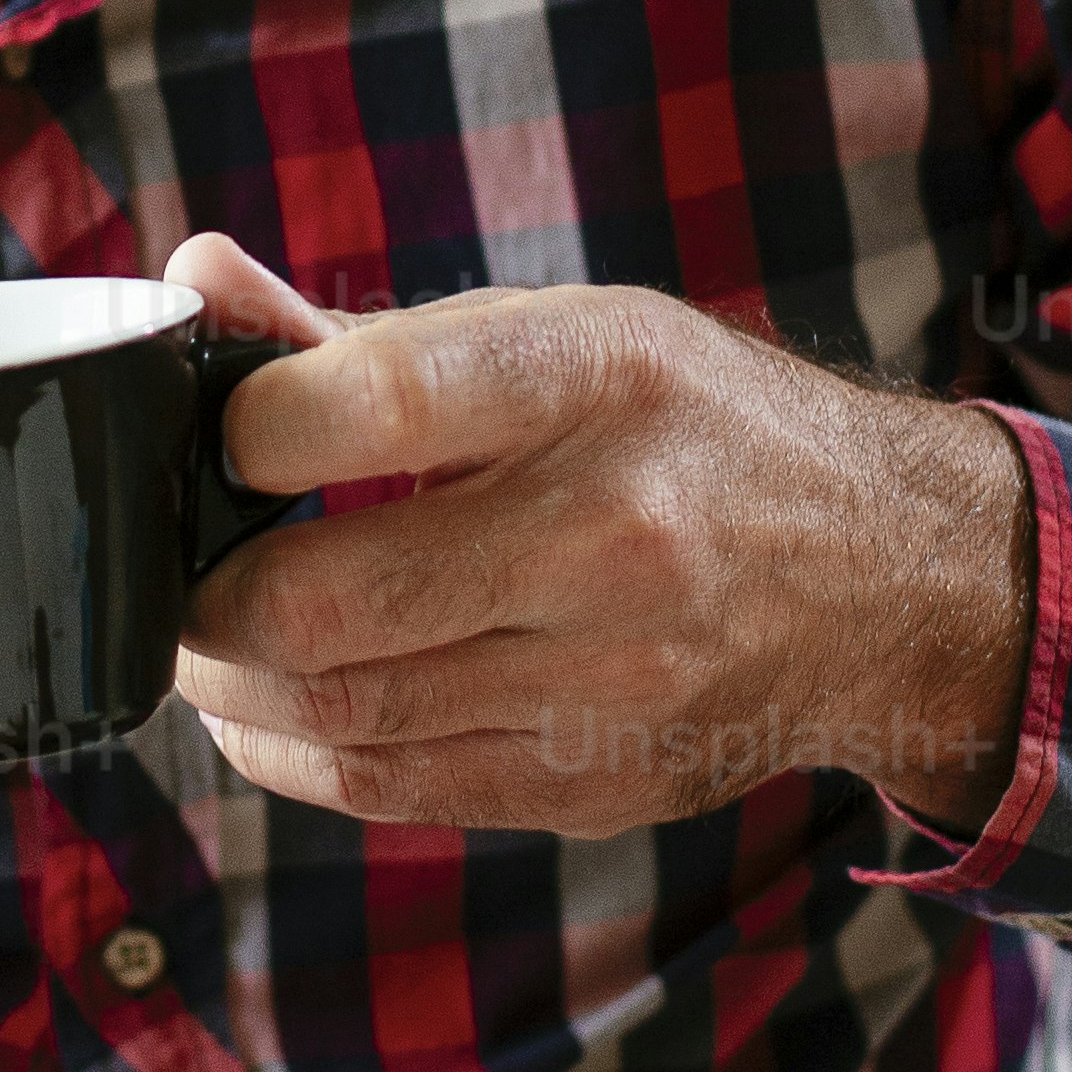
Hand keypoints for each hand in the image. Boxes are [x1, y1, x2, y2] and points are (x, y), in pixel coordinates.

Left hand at [162, 237, 1035, 844]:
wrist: (886, 579)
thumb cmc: (686, 428)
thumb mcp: (559, 334)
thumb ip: (357, 334)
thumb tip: (192, 281)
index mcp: (599, 379)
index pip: (374, 402)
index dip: (249, 426)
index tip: (231, 436)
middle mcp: (614, 535)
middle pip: (326, 601)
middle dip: (206, 594)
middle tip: (184, 567)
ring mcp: (612, 679)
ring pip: (341, 713)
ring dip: (229, 684)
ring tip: (211, 640)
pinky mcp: (598, 783)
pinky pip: (392, 789)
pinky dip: (292, 754)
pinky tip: (271, 709)